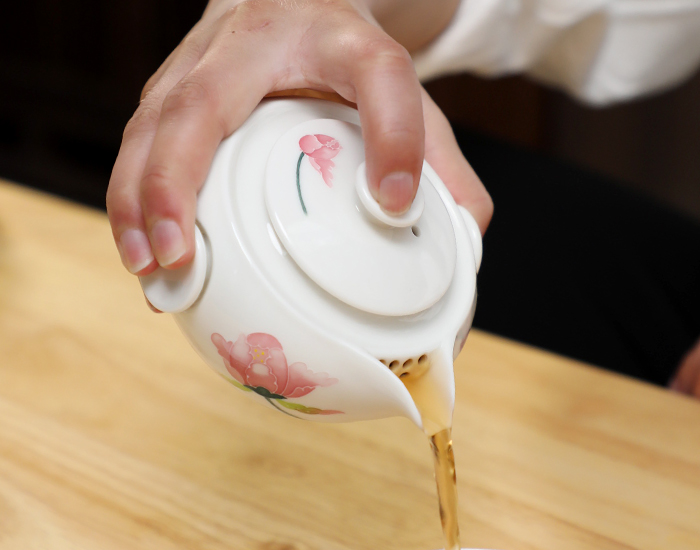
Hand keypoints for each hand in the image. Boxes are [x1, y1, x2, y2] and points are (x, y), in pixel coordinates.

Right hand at [107, 0, 491, 278]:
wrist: (290, 6)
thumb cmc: (344, 60)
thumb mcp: (400, 94)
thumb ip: (436, 158)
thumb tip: (463, 238)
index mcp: (334, 39)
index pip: (376, 74)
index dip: (391, 133)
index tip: (396, 199)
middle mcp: (250, 42)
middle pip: (198, 105)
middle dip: (176, 184)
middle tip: (181, 256)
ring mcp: (195, 64)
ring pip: (147, 128)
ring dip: (136, 202)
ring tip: (150, 272)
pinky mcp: (168, 92)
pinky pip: (138, 146)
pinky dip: (134, 204)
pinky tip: (146, 263)